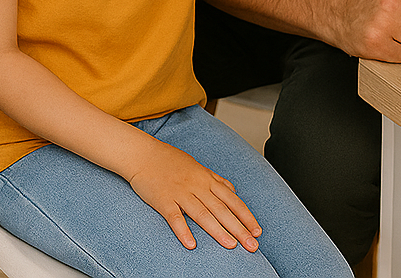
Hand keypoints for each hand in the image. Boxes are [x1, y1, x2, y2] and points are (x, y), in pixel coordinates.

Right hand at [125, 140, 260, 251]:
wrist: (143, 154)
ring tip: (230, 246)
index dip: (246, 216)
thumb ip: (216, 179)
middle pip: (221, 210)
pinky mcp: (163, 201)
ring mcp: (180, 193)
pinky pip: (174, 218)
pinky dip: (183, 231)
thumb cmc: (170, 161)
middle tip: (252, 245)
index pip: (232, 200)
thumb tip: (232, 189)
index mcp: (207, 179)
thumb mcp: (198, 167)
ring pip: (202, 214)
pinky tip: (191, 244)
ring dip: (217, 231)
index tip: (257, 231)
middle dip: (238, 229)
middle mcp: (197, 186)